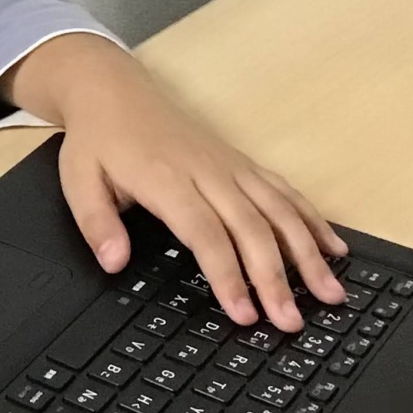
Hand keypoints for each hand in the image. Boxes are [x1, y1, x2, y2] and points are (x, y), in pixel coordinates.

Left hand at [0, 34, 349, 328]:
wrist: (114, 90)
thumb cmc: (99, 140)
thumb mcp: (79, 180)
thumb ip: (96, 223)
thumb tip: (113, 262)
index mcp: (167, 180)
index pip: (205, 235)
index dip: (228, 276)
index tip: (244, 313)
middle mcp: (208, 173)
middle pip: (251, 229)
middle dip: (276, 278)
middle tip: (292, 322)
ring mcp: (230, 167)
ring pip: (278, 211)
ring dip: (307, 254)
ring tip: (331, 294)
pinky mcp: (242, 163)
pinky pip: (284, 191)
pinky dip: (312, 220)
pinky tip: (334, 248)